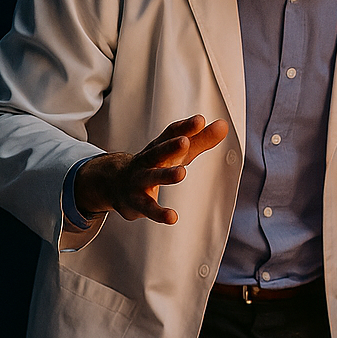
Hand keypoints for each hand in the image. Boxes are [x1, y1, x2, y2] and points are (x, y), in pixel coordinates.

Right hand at [74, 115, 228, 223]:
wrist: (112, 182)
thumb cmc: (153, 163)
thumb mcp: (176, 152)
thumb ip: (200, 140)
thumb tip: (223, 125)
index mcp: (158, 147)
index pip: (170, 134)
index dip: (184, 127)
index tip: (199, 120)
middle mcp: (147, 161)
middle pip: (158, 152)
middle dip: (170, 146)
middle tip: (184, 141)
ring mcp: (139, 180)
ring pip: (151, 177)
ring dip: (165, 175)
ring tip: (181, 173)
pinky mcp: (136, 202)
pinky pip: (147, 207)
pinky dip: (159, 213)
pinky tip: (172, 217)